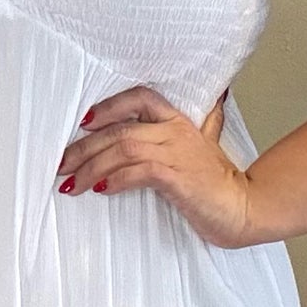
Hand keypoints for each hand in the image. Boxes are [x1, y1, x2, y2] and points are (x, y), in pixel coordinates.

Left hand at [55, 85, 259, 247]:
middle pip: (120, 130)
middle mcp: (176, 132)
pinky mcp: (177, 178)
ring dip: (92, 166)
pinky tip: (100, 189)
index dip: (110, 106)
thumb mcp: (210, 145)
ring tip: (71, 182)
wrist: (246, 208)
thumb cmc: (221, 183)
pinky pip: (138, 171)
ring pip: (123, 148)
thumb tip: (215, 100)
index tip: (84, 123)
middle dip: (84, 148)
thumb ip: (205, 123)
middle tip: (61, 164)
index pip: (141, 97)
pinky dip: (116, 179)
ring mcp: (177, 153)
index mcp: (179, 121)